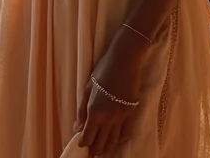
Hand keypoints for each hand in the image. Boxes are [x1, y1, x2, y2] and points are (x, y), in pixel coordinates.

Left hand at [74, 32, 147, 155]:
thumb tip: (77, 128)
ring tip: (102, 147)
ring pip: (114, 141)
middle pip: (100, 143)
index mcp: (95, 111)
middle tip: (91, 150)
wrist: (125, 60)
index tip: (81, 144)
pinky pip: (127, 133)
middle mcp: (109, 118)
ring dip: (107, 146)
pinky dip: (120, 140)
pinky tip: (116, 139)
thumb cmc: (103, 69)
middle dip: (94, 149)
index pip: (88, 137)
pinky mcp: (131, 113)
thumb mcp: (88, 87)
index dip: (83, 144)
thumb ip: (82, 109)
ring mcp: (122, 117)